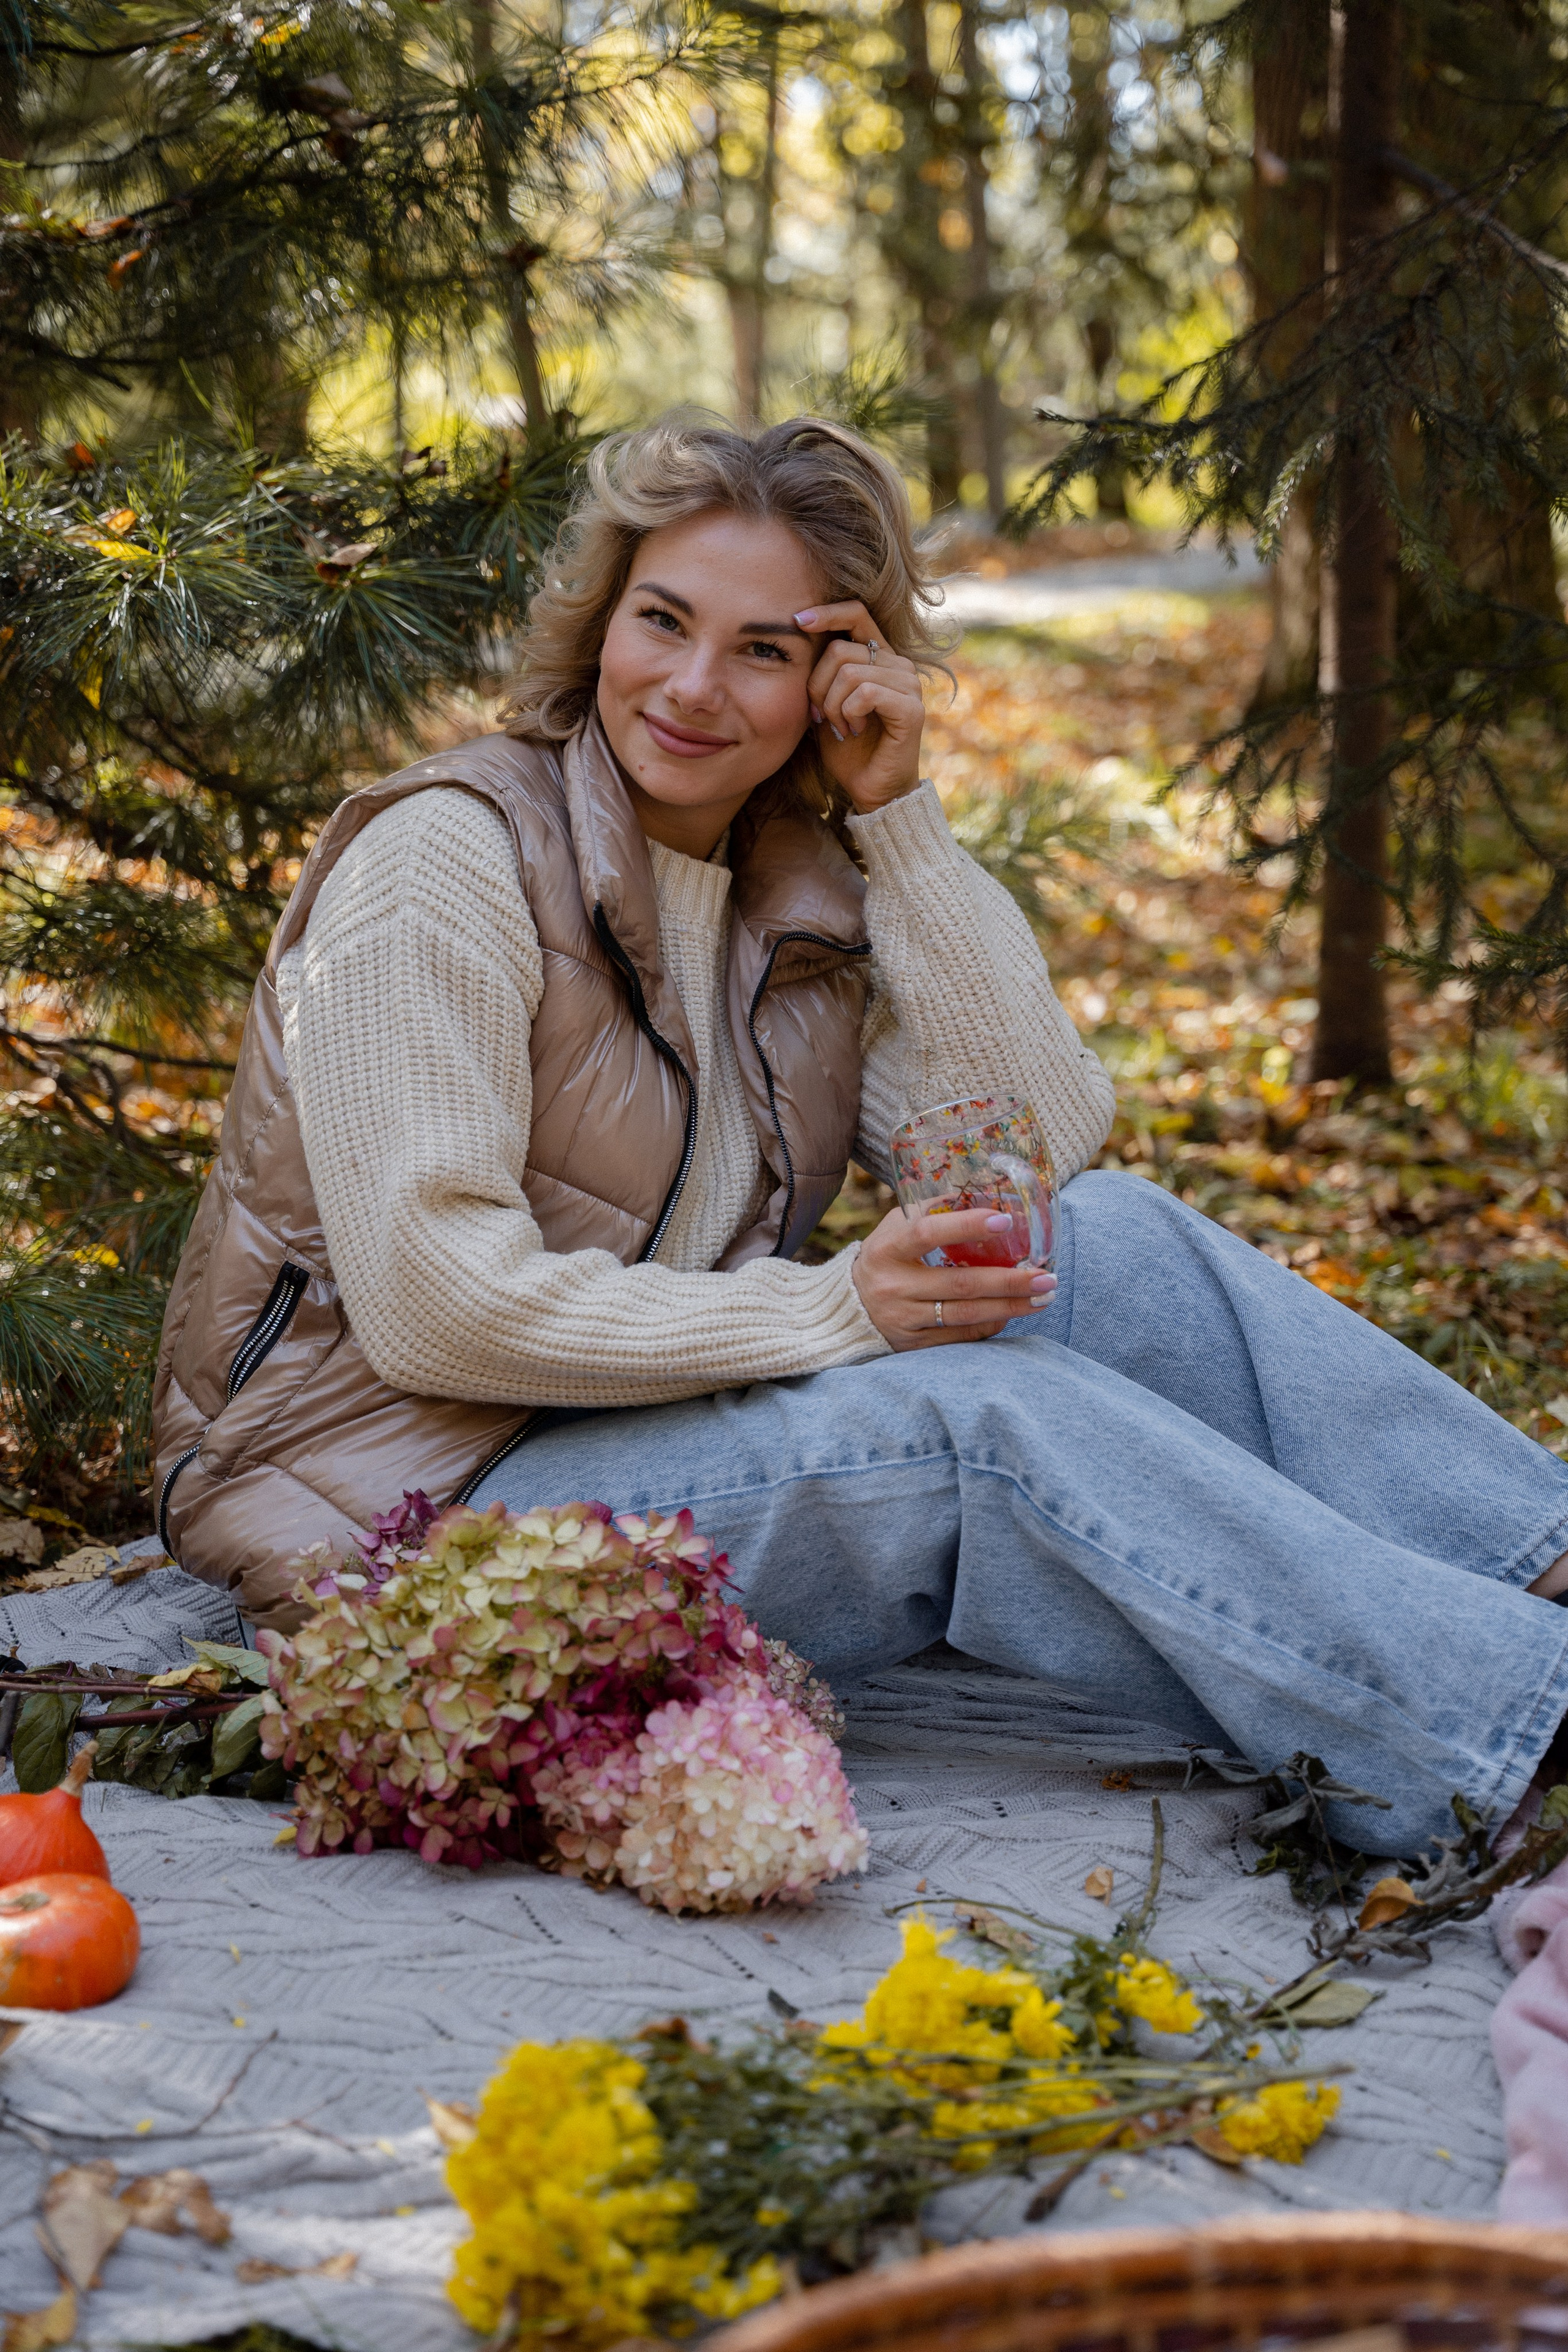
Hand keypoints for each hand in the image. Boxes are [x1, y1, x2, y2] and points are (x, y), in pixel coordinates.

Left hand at [794, 599, 925, 814]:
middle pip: (840, 649)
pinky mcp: (911, 708)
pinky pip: (866, 692)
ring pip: (850, 672)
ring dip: (832, 706)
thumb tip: (797, 633)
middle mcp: (898, 664)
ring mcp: (909, 684)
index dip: (826, 612)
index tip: (797, 620)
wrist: (871, 789)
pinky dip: (848, 713)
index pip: (856, 612)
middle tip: (820, 716)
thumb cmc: (847, 748)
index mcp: (879, 656)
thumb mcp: (825, 703)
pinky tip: (852, 730)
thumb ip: (820, 672)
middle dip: (817, 685)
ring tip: (840, 727)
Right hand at [851, 1202, 1056, 1351]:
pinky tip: (1012, 1312)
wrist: (848, 1306)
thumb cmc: (885, 1256)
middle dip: (1009, 1280)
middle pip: (960, 1284)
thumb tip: (986, 1194)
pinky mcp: (913, 1344)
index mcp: (887, 1248)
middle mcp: (894, 1286)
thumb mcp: (896, 1227)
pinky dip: (990, 1323)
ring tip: (1042, 1297)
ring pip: (966, 1314)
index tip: (1006, 1220)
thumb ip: (933, 1209)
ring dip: (1009, 1306)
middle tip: (1045, 1275)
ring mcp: (904, 1318)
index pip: (928, 1233)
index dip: (967, 1226)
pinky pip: (960, 1335)